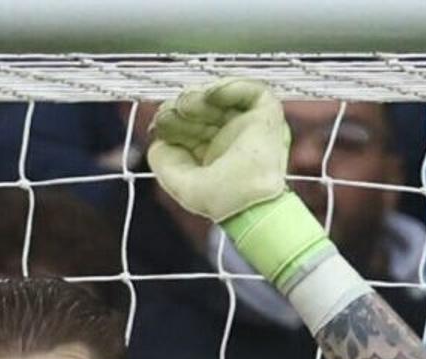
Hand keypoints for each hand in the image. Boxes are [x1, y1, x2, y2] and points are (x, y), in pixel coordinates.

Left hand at [145, 78, 294, 225]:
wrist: (248, 205)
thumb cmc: (220, 200)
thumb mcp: (179, 182)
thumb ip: (163, 160)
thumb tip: (158, 140)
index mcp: (210, 149)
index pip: (188, 125)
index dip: (170, 119)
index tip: (158, 123)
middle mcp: (229, 134)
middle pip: (201, 108)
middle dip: (181, 106)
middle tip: (168, 113)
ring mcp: (248, 123)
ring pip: (221, 96)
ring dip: (199, 96)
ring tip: (187, 105)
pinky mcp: (267, 114)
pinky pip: (251, 89)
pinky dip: (229, 86)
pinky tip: (210, 95)